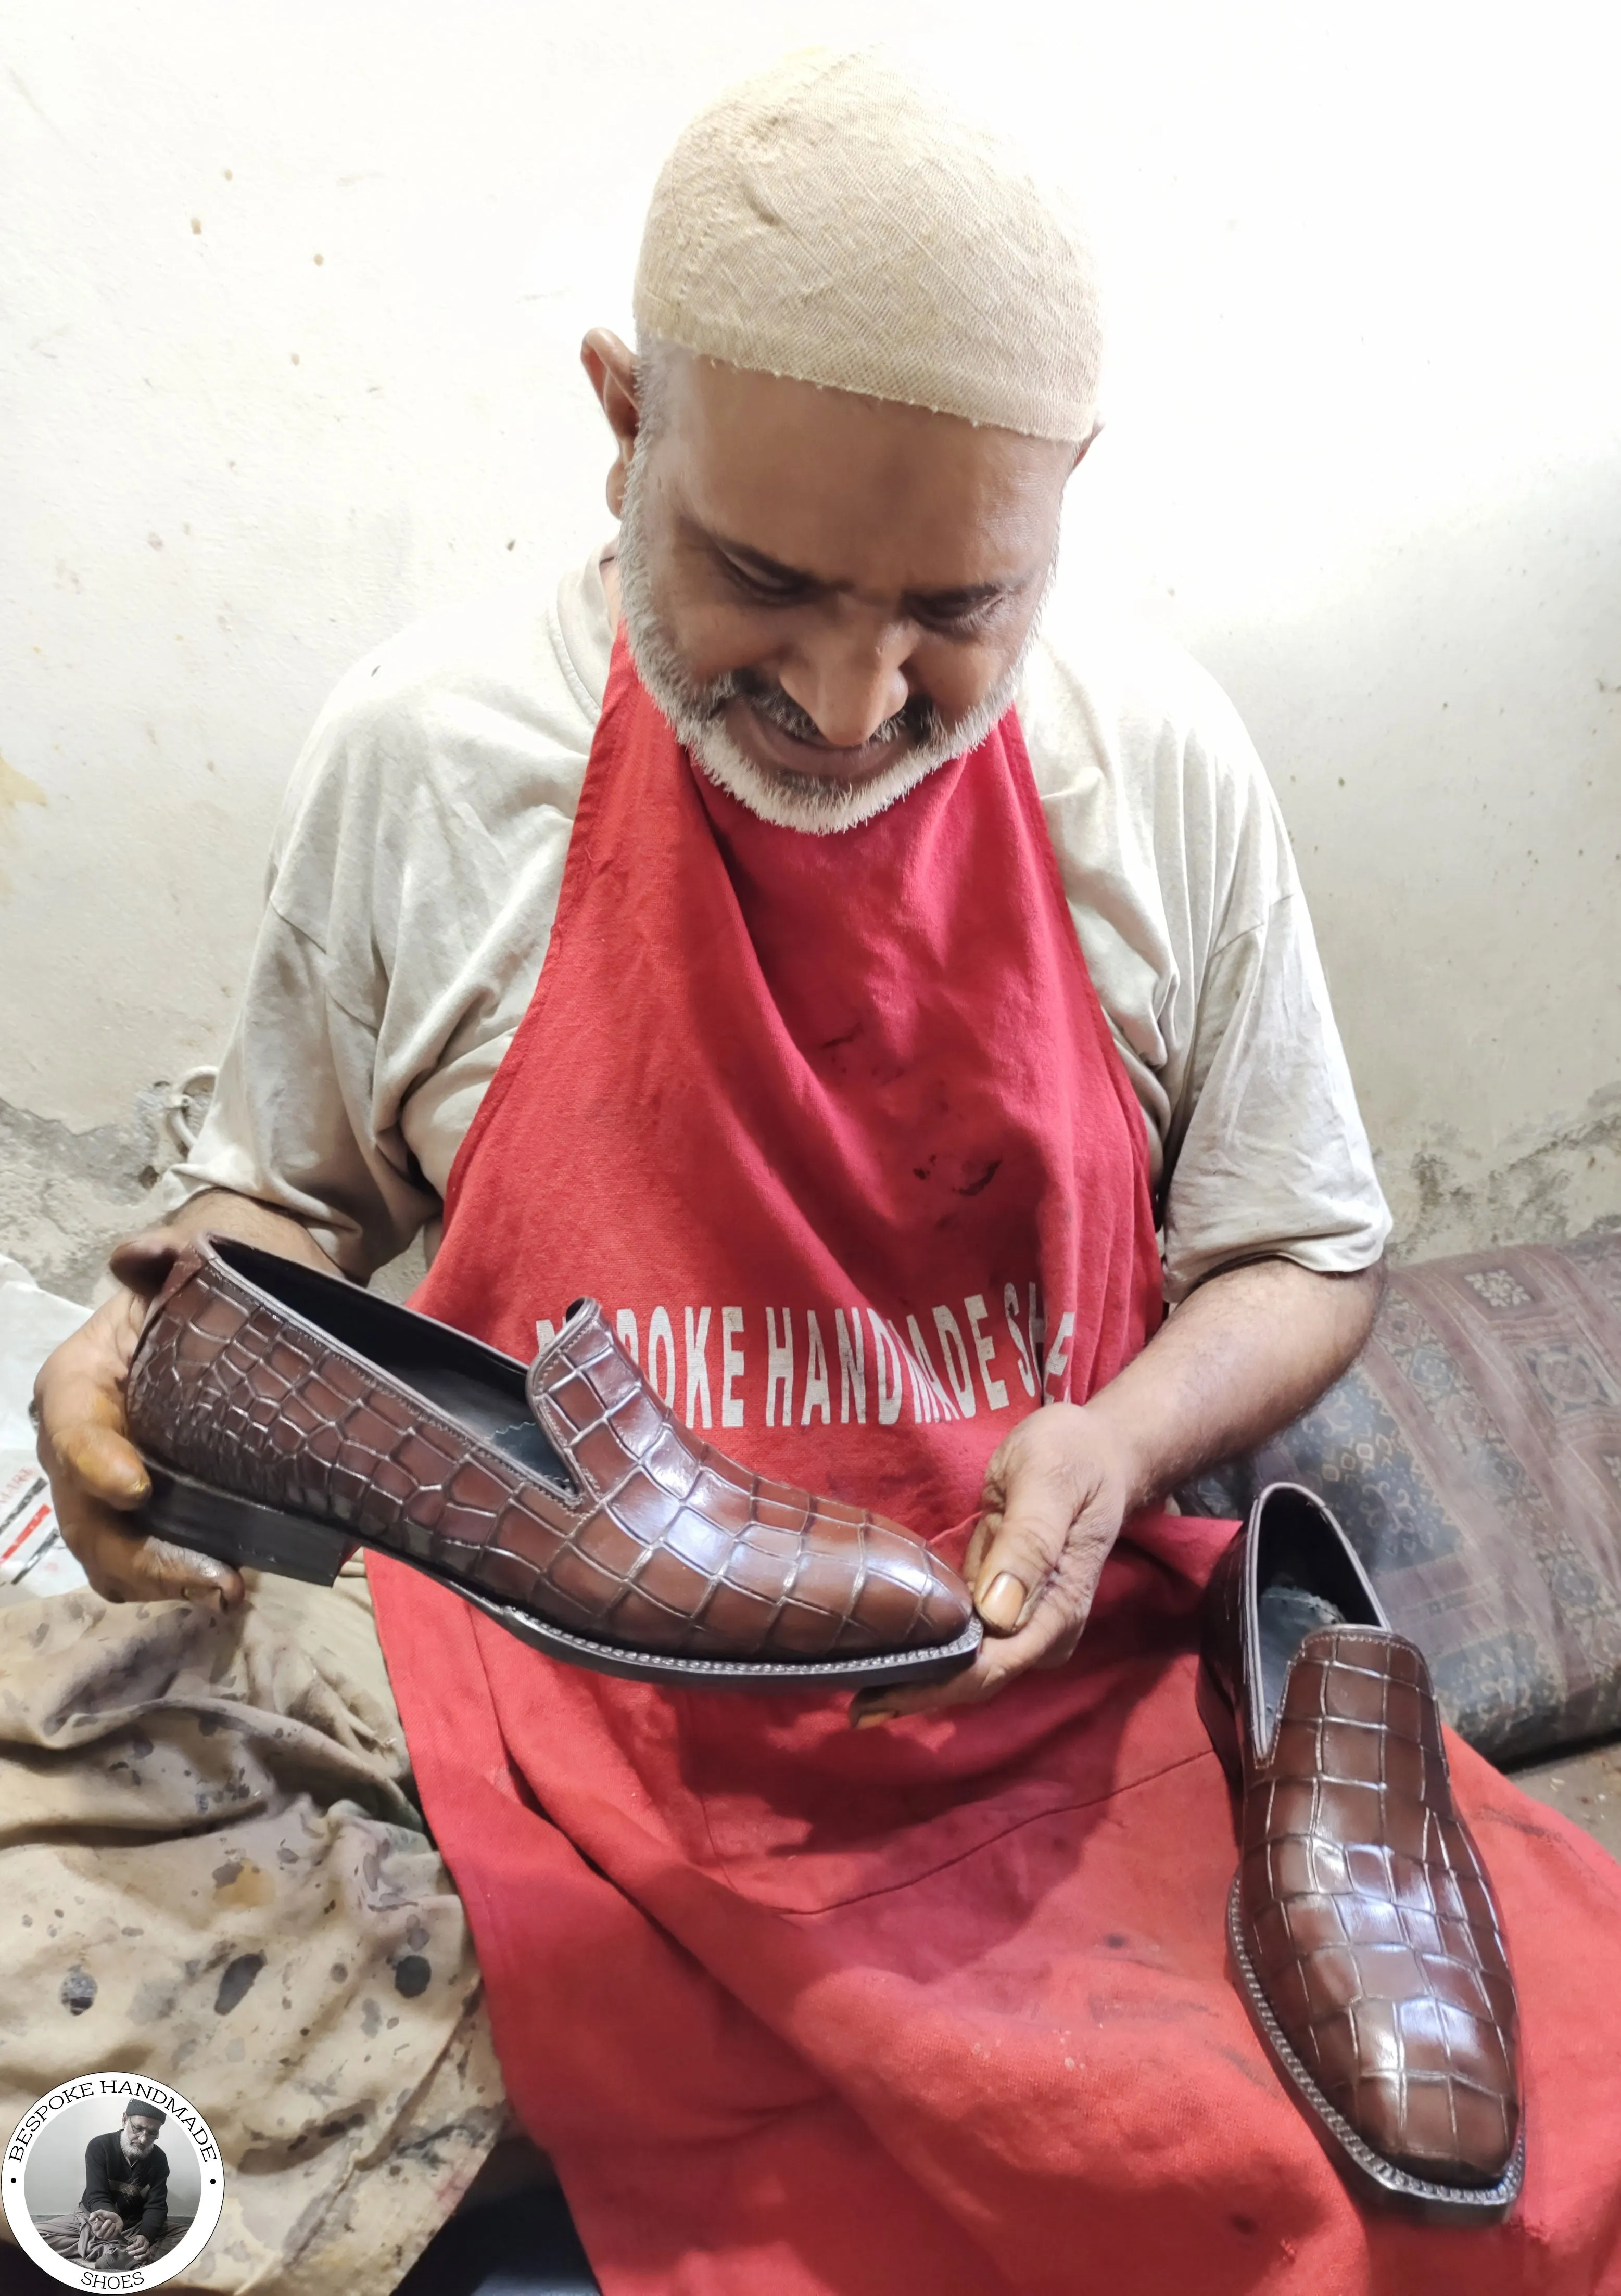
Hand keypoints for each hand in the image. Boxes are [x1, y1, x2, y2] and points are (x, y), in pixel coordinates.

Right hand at [33, 1227, 243, 1607]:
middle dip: (142, 1554)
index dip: (96, 1461)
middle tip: (212, 1575)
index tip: (139, 1488)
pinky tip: (226, 1586)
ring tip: (225, 1589)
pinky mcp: (148, 1513)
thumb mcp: (185, 1265)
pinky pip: (140, 1561)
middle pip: (85, 1514)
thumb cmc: (197, 1291)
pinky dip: (173, 1579)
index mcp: (77, 1381)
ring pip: (107, 1553)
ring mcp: (107, 1486)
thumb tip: (139, 1256)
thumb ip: (164, 1258)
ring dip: (160, 1579)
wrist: (225, 1313)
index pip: (70, 1426)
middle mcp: (80, 1444)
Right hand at [89, 2211, 122, 2241]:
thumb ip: (95, 2214)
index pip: (95, 2227)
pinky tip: (115, 2228)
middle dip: (107, 2223)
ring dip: (112, 2226)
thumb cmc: (108, 2217)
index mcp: (95, 2228)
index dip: (99, 2223)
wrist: (117, 2219)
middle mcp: (99, 2234)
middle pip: (101, 2231)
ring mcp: (105, 2237)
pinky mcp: (112, 2238)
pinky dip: (116, 2229)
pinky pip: (114, 2235)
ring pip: (108, 2233)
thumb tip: (90, 2219)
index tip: (101, 2220)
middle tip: (109, 2221)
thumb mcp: (102, 2213)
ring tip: (113, 2224)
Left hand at [123, 2231, 150, 2260]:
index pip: (139, 2243)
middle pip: (143, 2249)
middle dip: (135, 2252)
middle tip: (129, 2253)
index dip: (133, 2247)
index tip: (127, 2248)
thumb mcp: (133, 2239)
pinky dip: (143, 2259)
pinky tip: (138, 2259)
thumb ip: (129, 2242)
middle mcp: (146, 2243)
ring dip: (140, 2256)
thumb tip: (124, 2244)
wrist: (142, 2240)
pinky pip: (147, 2257)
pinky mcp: (148, 2253)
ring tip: (134, 2257)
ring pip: (146, 2253)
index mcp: (142, 2238)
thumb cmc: (136, 2240)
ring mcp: (148, 2248)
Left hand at [850, 1400, 1135, 1723]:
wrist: (1098, 1451)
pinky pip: (960, 1636)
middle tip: (850, 1705)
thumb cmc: (1074, 1459)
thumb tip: (997, 1613)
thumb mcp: (1049, 1484)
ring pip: (963, 1664)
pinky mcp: (1001, 1604)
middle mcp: (1041, 1630)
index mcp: (1057, 1610)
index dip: (932, 1689)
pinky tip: (881, 1649)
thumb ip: (1029, 1544)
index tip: (872, 1701)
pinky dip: (924, 1646)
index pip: (991, 1668)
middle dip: (914, 1692)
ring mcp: (1021, 1620)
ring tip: (852, 1678)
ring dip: (914, 1675)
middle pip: (973, 1678)